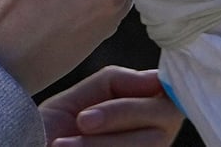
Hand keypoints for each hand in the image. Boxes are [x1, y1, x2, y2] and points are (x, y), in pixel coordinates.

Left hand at [40, 67, 183, 146]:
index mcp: (141, 114)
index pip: (172, 96)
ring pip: (147, 144)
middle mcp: (152, 137)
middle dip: (120, 115)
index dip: (166, 87)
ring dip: (101, 143)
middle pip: (165, 118)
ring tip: (62, 146)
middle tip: (82, 120)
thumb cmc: (48, 132)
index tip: (148, 84)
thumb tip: (159, 78)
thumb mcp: (79, 100)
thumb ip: (117, 82)